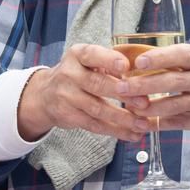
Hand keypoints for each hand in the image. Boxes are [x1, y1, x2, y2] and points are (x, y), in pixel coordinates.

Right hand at [15, 44, 140, 143]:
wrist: (45, 95)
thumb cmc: (78, 74)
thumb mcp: (88, 61)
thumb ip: (110, 63)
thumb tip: (141, 73)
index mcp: (77, 55)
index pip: (92, 54)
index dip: (109, 60)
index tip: (126, 66)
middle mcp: (69, 74)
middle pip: (97, 84)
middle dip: (122, 94)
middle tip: (144, 102)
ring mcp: (67, 97)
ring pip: (97, 109)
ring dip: (123, 118)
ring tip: (143, 123)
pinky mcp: (69, 116)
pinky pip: (95, 125)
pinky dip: (116, 131)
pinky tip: (132, 134)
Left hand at [114, 44, 189, 152]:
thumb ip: (182, 63)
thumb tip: (145, 59)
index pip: (180, 55)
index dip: (158, 58)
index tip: (139, 62)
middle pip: (170, 80)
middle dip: (143, 85)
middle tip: (122, 87)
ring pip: (170, 104)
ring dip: (146, 107)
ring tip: (128, 107)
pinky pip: (175, 122)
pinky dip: (156, 124)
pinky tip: (142, 124)